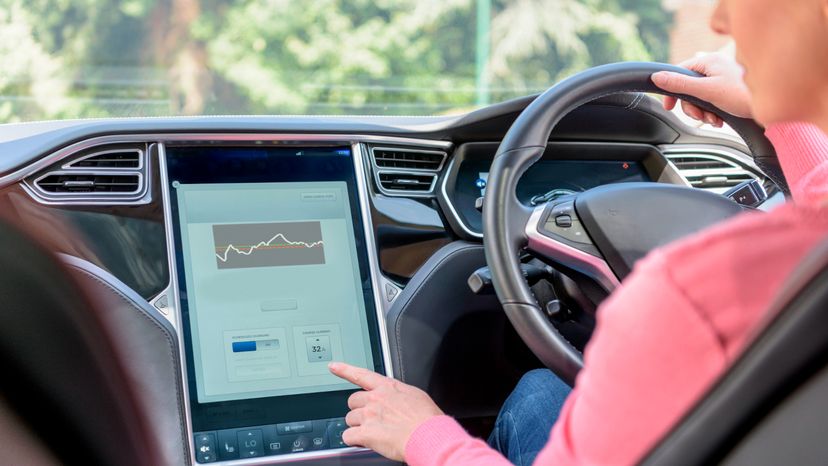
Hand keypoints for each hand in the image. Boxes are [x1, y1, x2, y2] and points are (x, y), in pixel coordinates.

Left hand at [328, 362, 443, 461]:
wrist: (429, 435)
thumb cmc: (427, 419)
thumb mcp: (415, 396)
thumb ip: (398, 395)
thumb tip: (395, 399)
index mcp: (388, 387)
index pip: (361, 375)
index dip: (345, 370)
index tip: (334, 366)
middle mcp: (375, 399)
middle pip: (352, 401)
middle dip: (359, 410)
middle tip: (370, 419)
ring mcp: (369, 415)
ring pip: (350, 420)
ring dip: (358, 427)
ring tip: (374, 433)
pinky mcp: (366, 433)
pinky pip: (348, 436)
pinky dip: (354, 440)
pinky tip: (365, 441)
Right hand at [651, 53, 752, 127]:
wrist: (773, 109)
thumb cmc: (744, 96)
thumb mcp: (707, 91)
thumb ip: (680, 85)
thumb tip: (657, 77)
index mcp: (708, 62)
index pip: (679, 73)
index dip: (672, 91)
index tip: (669, 107)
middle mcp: (715, 68)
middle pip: (688, 89)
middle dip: (693, 108)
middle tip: (701, 116)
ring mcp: (722, 80)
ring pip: (699, 99)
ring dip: (703, 113)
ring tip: (715, 119)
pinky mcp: (728, 93)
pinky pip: (711, 103)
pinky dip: (713, 114)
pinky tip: (721, 119)